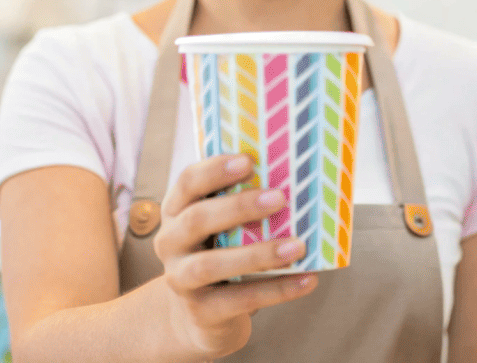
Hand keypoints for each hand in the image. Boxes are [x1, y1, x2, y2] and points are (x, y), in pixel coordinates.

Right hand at [153, 154, 318, 359]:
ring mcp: (180, 279)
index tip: (249, 160)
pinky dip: (276, 290)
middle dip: (239, 207)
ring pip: (211, 265)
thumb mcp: (222, 228)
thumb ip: (243, 206)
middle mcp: (170, 242)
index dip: (215, 170)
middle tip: (280, 198)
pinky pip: (239, 300)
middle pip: (197, 219)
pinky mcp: (201, 311)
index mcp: (177, 211)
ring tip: (297, 246)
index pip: (188, 182)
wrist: (200, 316)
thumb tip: (296, 181)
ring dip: (258, 254)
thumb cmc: (221, 255)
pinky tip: (306, 280)